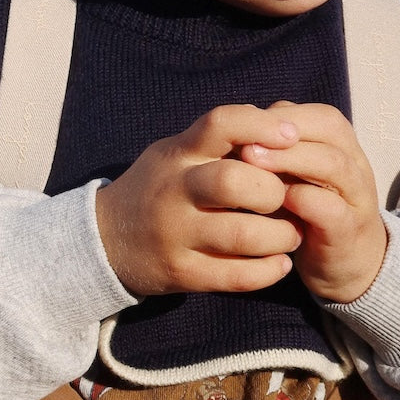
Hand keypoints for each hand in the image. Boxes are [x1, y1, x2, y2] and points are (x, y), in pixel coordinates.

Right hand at [94, 105, 303, 296]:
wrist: (107, 239)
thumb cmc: (159, 186)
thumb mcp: (177, 152)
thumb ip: (220, 141)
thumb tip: (278, 123)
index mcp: (179, 153)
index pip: (220, 124)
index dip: (260, 125)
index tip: (292, 135)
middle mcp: (175, 190)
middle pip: (233, 181)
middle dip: (273, 191)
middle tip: (286, 199)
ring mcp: (177, 234)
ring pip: (243, 234)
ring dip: (281, 236)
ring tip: (291, 234)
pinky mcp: (183, 273)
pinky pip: (237, 276)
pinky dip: (269, 270)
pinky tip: (279, 263)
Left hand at [239, 101, 386, 302]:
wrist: (344, 265)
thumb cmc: (306, 207)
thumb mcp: (288, 172)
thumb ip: (270, 147)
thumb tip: (233, 125)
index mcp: (339, 142)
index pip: (314, 114)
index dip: (277, 116)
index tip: (239, 125)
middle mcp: (354, 163)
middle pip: (328, 129)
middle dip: (281, 132)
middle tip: (242, 142)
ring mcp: (356, 198)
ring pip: (334, 164)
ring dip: (291, 159)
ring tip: (251, 162)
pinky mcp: (350, 234)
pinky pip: (333, 210)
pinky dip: (304, 201)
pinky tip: (276, 201)